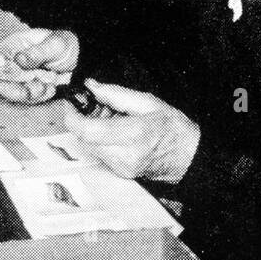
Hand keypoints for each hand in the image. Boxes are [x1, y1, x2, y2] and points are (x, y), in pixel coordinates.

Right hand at [0, 27, 78, 103]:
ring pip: (14, 91)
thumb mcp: (54, 45)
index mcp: (16, 46)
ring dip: (29, 93)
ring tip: (45, 86)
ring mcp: (22, 76)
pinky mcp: (30, 88)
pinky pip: (29, 98)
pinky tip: (50, 88)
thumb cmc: (65, 46)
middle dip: (11, 88)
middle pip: (1, 78)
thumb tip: (19, 58)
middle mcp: (15, 62)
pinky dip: (40, 96)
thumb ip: (37, 53)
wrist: (80, 61)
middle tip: (21, 90)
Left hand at [62, 79, 200, 182]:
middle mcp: (125, 155)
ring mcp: (122, 168)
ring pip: (90, 147)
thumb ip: (116, 94)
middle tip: (93, 105)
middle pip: (84, 139)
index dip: (73, 116)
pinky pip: (100, 153)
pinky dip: (100, 140)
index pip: (88, 131)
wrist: (189, 157)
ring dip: (91, 130)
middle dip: (82, 120)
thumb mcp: (148, 102)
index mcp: (134, 135)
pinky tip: (114, 130)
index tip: (71, 103)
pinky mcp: (120, 172)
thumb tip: (92, 86)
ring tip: (109, 117)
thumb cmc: (174, 129)